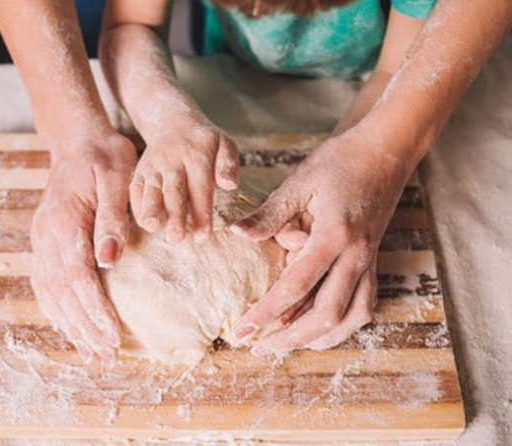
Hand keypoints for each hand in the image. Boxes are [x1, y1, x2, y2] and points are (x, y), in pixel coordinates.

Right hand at [30, 135, 136, 363]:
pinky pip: (45, 282)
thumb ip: (113, 218)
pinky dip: (56, 308)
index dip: (94, 309)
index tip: (113, 334)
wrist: (77, 140)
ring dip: (69, 324)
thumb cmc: (104, 157)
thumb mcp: (117, 179)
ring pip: (50, 292)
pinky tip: (69, 326)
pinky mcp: (45, 241)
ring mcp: (41, 239)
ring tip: (91, 352)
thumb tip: (110, 259)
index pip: (78, 275)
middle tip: (107, 354)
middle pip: (61, 292)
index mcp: (64, 221)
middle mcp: (46, 235)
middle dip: (84, 327)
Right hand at [129, 118, 239, 243]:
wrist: (173, 122)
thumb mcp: (224, 144)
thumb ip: (228, 164)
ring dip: (151, 209)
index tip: (203, 237)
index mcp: (197, 156)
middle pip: (174, 190)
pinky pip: (136, 189)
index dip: (202, 213)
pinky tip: (144, 224)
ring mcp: (154, 166)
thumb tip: (230, 185)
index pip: (200, 188)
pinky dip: (138, 206)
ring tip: (153, 227)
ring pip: (151, 189)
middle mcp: (173, 161)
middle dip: (175, 215)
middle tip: (176, 238)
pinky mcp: (140, 171)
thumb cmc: (204, 142)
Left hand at [230, 130, 411, 354]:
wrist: (384, 151)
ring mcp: (369, 261)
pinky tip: (322, 329)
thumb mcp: (300, 181)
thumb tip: (236, 234)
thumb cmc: (339, 162)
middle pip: (326, 314)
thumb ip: (270, 214)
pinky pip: (364, 305)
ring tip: (288, 345)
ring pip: (352, 317)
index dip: (267, 312)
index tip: (243, 330)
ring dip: (319, 338)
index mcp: (334, 235)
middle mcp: (356, 255)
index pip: (296, 286)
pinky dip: (343, 325)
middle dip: (291, 338)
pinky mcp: (373, 261)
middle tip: (260, 348)